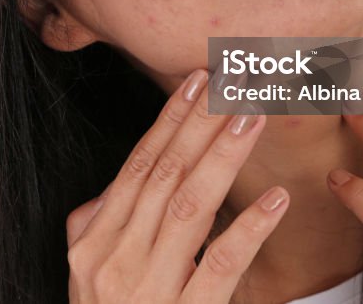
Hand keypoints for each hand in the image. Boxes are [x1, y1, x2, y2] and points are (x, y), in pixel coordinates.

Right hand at [65, 68, 288, 302]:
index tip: (197, 82)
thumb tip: (116, 185)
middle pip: (164, 176)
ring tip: (254, 117)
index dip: (168, 121)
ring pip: (190, 208)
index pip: (137, 167)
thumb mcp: (87, 278)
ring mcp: (143, 291)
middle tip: (235, 80)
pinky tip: (275, 197)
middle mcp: (111, 261)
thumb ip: (97, 227)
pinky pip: (220, 265)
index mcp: (92, 244)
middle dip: (201, 124)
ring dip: (224, 157)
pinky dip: (249, 228)